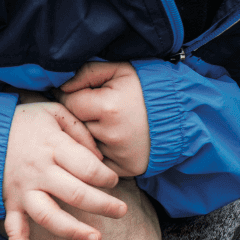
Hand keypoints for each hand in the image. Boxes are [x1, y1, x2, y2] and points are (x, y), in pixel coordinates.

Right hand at [4, 101, 126, 239]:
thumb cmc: (27, 121)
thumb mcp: (56, 112)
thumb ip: (80, 130)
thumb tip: (99, 157)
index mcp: (53, 148)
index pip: (87, 167)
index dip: (106, 177)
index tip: (114, 181)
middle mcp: (38, 172)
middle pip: (75, 194)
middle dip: (103, 205)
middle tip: (122, 211)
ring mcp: (23, 191)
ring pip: (49, 216)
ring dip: (73, 231)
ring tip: (96, 239)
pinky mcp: (11, 204)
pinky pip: (14, 232)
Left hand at [59, 62, 150, 176]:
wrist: (179, 113)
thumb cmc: (145, 88)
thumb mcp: (120, 69)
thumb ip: (87, 72)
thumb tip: (60, 86)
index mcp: (108, 107)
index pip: (69, 103)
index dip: (71, 96)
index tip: (79, 94)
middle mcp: (111, 134)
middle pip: (74, 126)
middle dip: (77, 117)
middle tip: (90, 109)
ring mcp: (117, 155)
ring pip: (84, 145)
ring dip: (86, 136)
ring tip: (101, 122)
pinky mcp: (124, 170)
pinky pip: (96, 163)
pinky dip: (98, 153)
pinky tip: (109, 140)